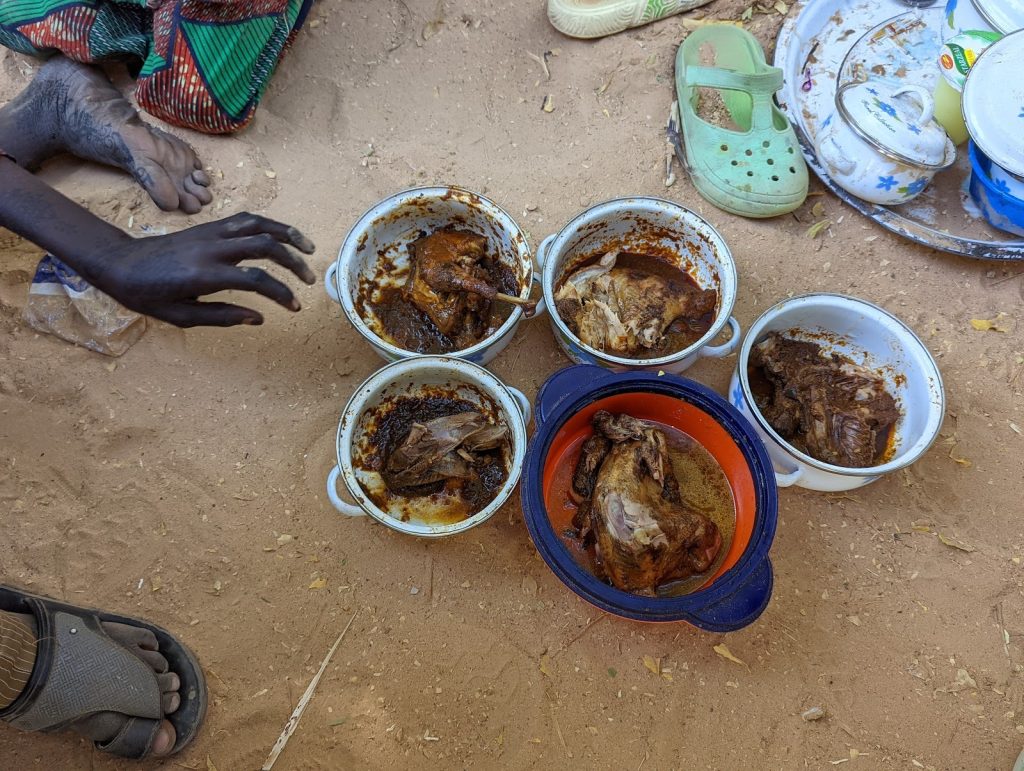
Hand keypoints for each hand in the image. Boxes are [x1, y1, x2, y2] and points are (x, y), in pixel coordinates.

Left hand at [93, 212, 316, 326]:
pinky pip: (244, 219)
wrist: (120, 264)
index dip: (281, 293)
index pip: (257, 280)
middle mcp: (211, 249)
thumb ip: (223, 316)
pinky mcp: (208, 226)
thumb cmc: (147, 295)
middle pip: (266, 245)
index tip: (294, 307)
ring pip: (258, 224)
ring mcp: (210, 233)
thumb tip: (260, 317)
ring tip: (307, 248)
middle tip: (308, 279)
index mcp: (205, 275)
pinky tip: (280, 236)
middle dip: (293, 261)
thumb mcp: (182, 316)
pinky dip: (268, 224)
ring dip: (287, 233)